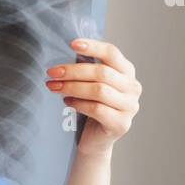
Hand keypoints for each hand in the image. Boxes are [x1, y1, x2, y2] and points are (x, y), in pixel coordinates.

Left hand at [45, 38, 140, 156]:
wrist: (95, 140)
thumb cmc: (92, 106)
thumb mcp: (90, 83)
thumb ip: (86, 67)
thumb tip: (68, 49)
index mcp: (127, 72)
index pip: (112, 53)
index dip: (93, 47)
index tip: (72, 44)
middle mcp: (133, 88)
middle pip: (102, 73)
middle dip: (73, 71)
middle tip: (52, 73)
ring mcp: (130, 107)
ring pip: (99, 91)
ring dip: (73, 87)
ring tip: (55, 87)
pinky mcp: (121, 124)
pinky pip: (97, 109)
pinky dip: (78, 104)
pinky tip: (67, 102)